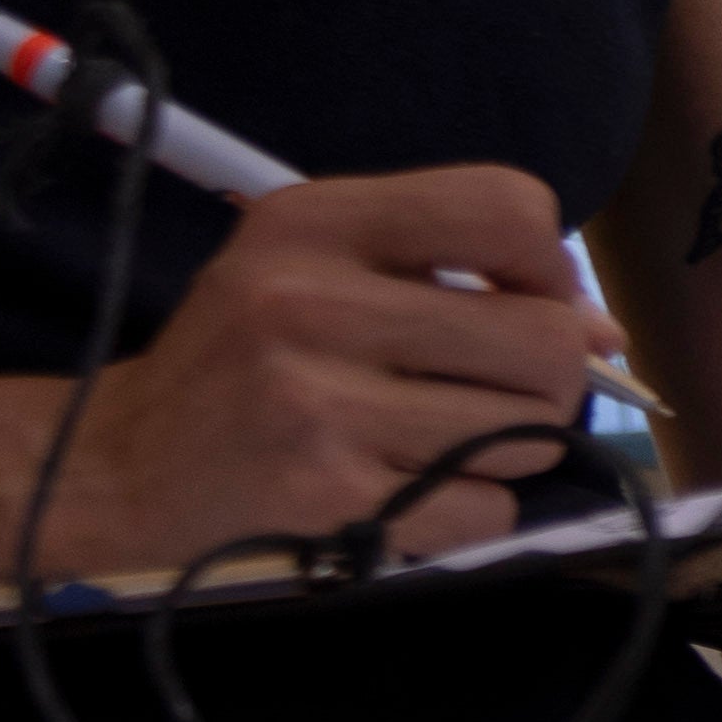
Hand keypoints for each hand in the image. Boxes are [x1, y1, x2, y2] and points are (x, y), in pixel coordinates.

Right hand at [48, 165, 609, 565]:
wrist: (120, 464)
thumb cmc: (243, 360)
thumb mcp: (315, 270)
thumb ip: (453, 273)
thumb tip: (600, 327)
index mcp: (311, 221)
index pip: (507, 209)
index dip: (549, 267)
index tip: (524, 304)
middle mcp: (309, 301)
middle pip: (546, 340)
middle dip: (549, 381)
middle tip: (491, 393)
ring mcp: (317, 404)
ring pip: (530, 433)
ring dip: (507, 449)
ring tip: (427, 440)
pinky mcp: (330, 498)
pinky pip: (487, 511)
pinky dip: (468, 513)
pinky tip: (403, 491)